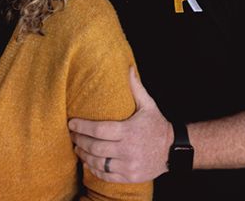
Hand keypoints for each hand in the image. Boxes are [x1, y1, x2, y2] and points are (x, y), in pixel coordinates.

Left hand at [68, 67, 173, 182]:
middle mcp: (128, 149)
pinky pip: (106, 175)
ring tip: (77, 147)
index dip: (82, 127)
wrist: (173, 150)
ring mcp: (129, 165)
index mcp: (129, 131)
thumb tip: (128, 67)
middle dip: (79, 140)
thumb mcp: (149, 105)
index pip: (99, 130)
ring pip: (98, 163)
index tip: (71, 123)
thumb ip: (136, 88)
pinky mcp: (130, 177)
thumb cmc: (157, 125)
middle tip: (71, 135)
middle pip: (95, 147)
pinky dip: (94, 169)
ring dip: (84, 155)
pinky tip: (88, 162)